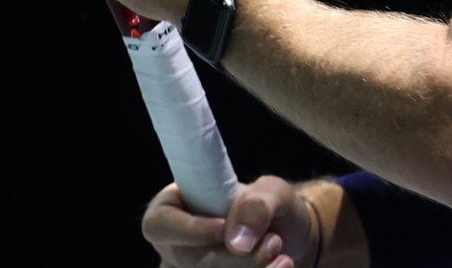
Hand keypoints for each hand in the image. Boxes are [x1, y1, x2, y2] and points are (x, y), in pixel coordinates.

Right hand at [142, 176, 317, 267]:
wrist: (291, 239)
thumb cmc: (271, 207)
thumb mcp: (271, 192)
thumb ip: (256, 205)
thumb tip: (236, 242)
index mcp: (174, 207)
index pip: (159, 224)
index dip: (189, 230)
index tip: (223, 228)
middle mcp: (174, 246)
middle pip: (187, 261)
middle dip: (234, 258)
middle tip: (273, 242)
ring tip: (280, 255)